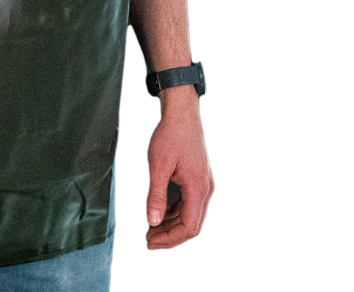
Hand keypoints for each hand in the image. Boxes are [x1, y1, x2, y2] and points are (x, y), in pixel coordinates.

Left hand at [143, 92, 213, 249]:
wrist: (181, 114)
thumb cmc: (169, 136)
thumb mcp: (158, 166)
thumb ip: (156, 196)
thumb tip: (153, 221)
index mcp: (198, 188)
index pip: (189, 227)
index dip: (170, 238)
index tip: (151, 240)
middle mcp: (205, 189)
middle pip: (191, 224)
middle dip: (170, 235)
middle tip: (148, 239)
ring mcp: (203, 184)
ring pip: (191, 215)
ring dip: (172, 225)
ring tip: (152, 229)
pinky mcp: (198, 179)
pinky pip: (189, 203)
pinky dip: (175, 212)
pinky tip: (162, 212)